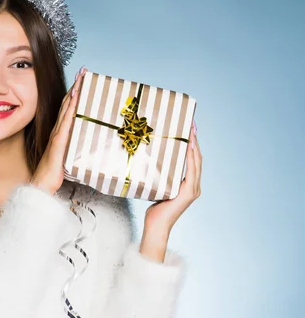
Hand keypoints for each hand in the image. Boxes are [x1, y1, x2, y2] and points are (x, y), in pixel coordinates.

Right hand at [31, 66, 85, 193]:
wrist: (41, 185)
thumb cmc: (53, 174)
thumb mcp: (66, 158)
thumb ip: (72, 149)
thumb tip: (84, 144)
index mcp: (59, 133)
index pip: (68, 109)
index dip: (75, 93)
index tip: (82, 80)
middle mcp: (58, 130)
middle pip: (68, 104)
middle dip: (76, 86)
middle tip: (84, 71)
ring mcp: (58, 135)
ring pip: (67, 109)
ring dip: (75, 92)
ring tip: (82, 78)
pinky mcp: (59, 142)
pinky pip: (66, 121)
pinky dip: (71, 108)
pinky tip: (76, 98)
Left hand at [139, 120, 201, 260]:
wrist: (156, 225)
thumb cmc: (154, 208)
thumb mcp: (159, 187)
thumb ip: (162, 176)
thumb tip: (152, 161)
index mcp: (189, 184)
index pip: (193, 160)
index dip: (193, 144)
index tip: (190, 129)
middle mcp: (195, 186)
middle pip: (197, 158)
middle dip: (195, 140)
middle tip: (192, 124)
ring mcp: (193, 190)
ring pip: (196, 162)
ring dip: (194, 146)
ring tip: (191, 131)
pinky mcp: (188, 193)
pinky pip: (191, 172)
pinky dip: (190, 158)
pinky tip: (188, 147)